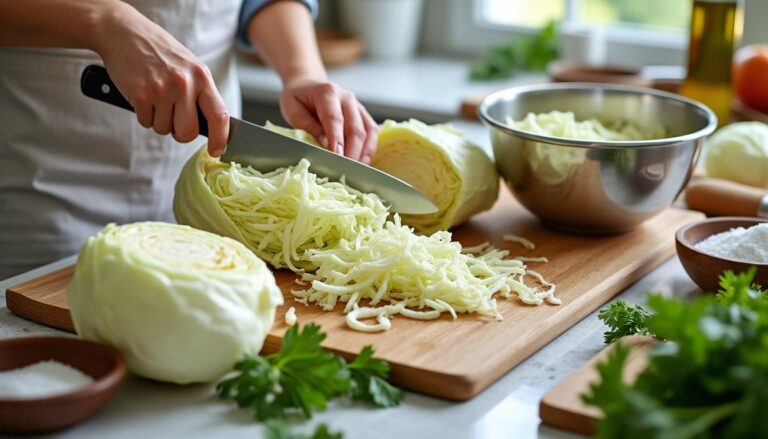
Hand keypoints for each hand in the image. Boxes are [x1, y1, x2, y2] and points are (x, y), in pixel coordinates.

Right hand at [94, 3, 228, 155]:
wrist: (124, 33)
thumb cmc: (160, 53)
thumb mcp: (189, 67)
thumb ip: (201, 93)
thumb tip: (212, 127)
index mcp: (202, 76)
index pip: (219, 116)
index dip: (220, 139)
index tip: (216, 151)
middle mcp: (184, 83)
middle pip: (188, 132)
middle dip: (180, 132)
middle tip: (173, 119)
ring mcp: (161, 89)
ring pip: (164, 129)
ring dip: (158, 120)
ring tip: (155, 97)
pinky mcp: (140, 95)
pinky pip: (146, 122)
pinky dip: (143, 115)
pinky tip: (142, 95)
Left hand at [280, 78, 377, 163]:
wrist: (307, 86)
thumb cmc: (298, 100)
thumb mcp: (294, 111)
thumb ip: (309, 127)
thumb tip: (327, 144)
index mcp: (327, 92)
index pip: (335, 119)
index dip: (337, 140)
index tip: (337, 158)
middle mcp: (346, 97)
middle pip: (355, 128)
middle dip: (351, 152)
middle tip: (345, 171)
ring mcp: (358, 106)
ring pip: (367, 132)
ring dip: (363, 153)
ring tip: (356, 171)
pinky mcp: (363, 115)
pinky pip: (372, 133)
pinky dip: (369, 149)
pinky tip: (363, 162)